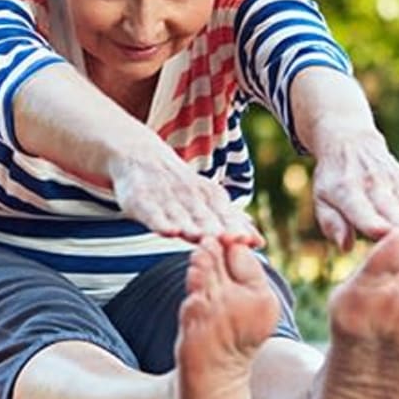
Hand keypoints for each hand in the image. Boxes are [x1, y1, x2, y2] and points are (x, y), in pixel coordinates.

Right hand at [108, 149, 263, 246]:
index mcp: (208, 195)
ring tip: (200, 238)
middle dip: (216, 228)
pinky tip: (168, 231)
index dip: (234, 227)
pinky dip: (159, 221)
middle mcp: (189, 194)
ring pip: (179, 214)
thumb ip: (231, 221)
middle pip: (204, 215)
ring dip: (191, 226)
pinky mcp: (140, 200)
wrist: (139, 155)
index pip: (224, 213)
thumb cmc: (179, 186)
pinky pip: (151, 212)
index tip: (246, 241)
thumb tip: (260, 242)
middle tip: (229, 241)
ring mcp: (164, 196)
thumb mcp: (206, 198)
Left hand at [312, 132, 398, 251]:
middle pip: (390, 208)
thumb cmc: (333, 182)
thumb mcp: (321, 199)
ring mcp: (393, 180)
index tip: (384, 235)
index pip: (361, 210)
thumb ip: (331, 223)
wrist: (348, 144)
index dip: (373, 223)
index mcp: (346, 191)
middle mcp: (371, 184)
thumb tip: (344, 247)